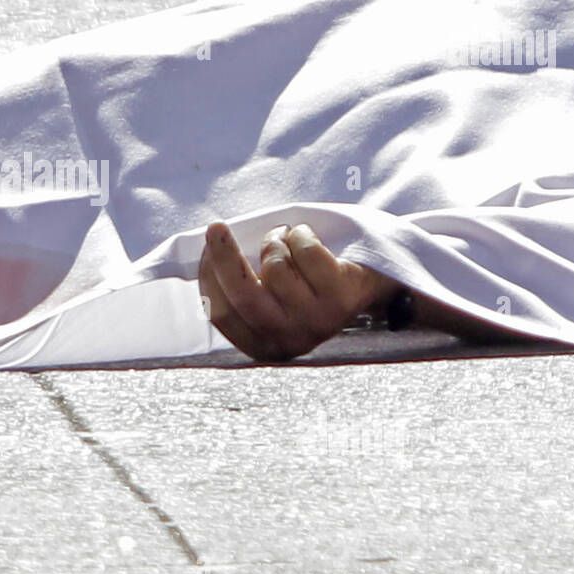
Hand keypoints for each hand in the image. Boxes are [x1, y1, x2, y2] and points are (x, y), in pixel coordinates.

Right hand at [198, 221, 397, 360]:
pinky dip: (301, 234)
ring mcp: (316, 322)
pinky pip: (304, 251)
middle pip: (244, 295)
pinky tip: (307, 238)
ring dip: (276, 240)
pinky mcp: (340, 298)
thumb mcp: (270, 296)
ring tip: (287, 240)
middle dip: (225, 257)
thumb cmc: (307, 284)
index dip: (209, 279)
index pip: (223, 313)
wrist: (369, 285)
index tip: (204, 250)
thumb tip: (205, 256)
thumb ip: (241, 287)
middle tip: (215, 228)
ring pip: (275, 266)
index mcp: (263, 345)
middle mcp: (288, 340)